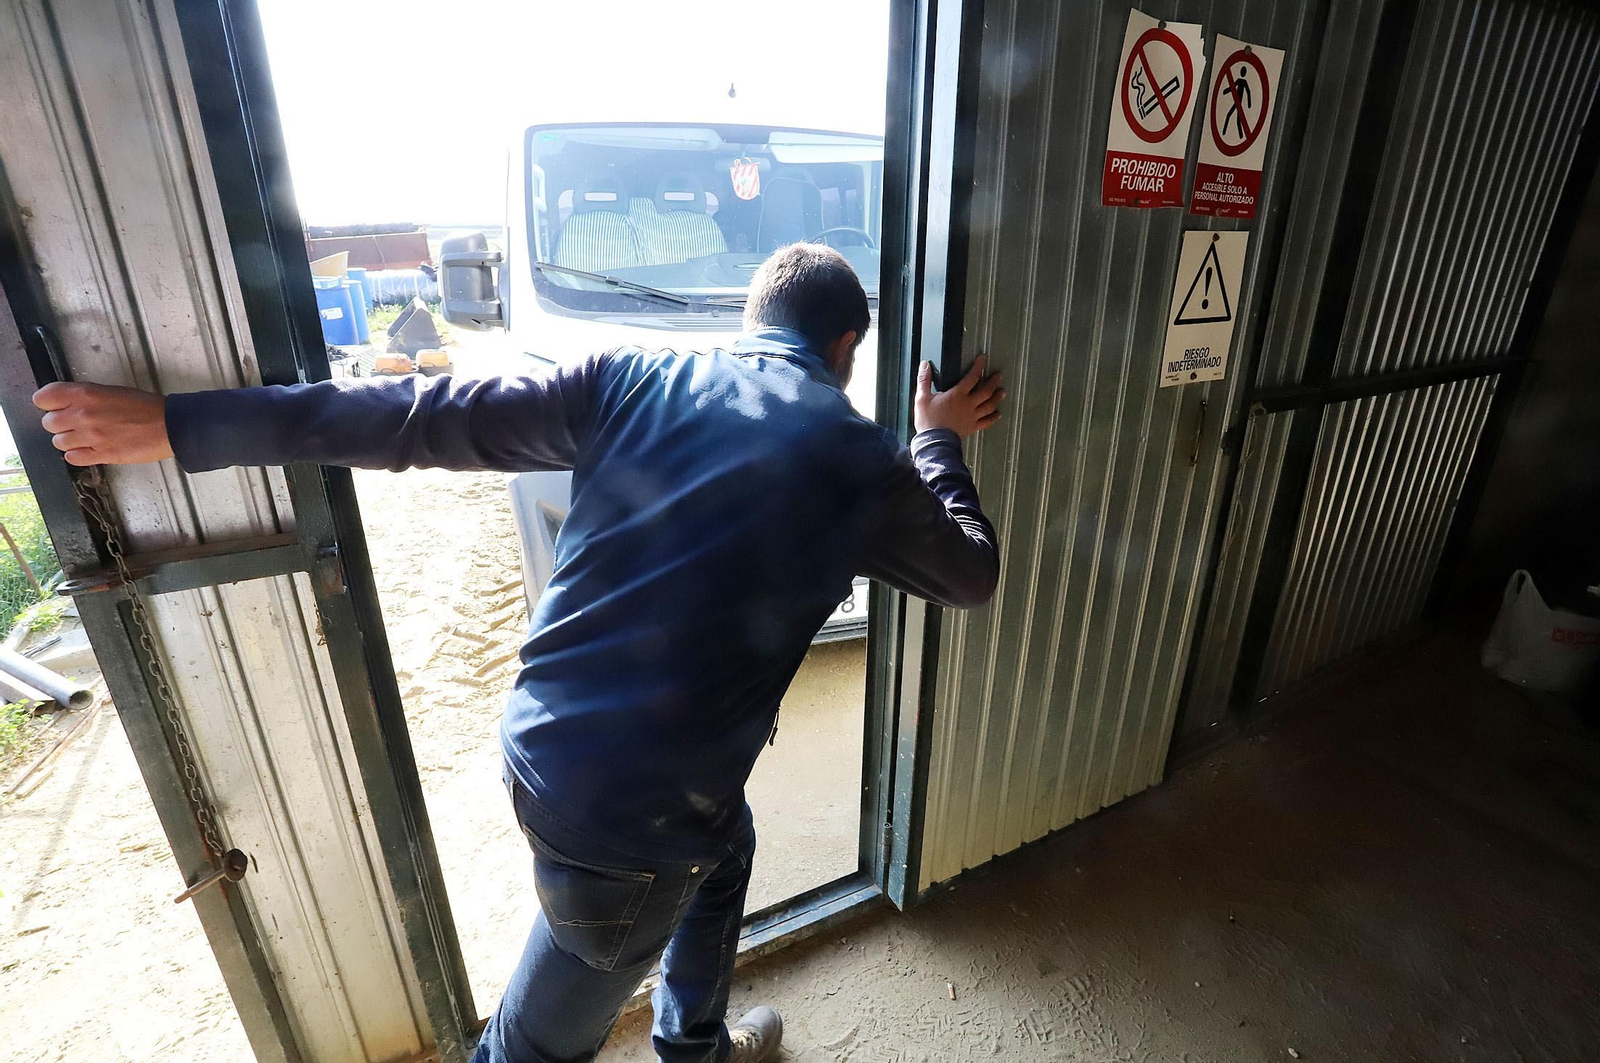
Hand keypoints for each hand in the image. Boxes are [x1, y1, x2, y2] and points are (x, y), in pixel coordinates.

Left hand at [32, 382, 172, 465]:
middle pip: (48, 423)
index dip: (49, 402)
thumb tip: (65, 404)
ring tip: (85, 437)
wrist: (170, 425)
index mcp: (85, 394)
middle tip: (75, 423)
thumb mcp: (111, 391)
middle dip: (60, 423)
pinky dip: (78, 455)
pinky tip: (90, 449)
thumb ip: (85, 397)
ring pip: (58, 442)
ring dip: (69, 440)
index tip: (56, 405)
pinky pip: (72, 458)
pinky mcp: (101, 455)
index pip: (43, 398)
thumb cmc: (146, 407)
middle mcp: (83, 415)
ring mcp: (91, 437)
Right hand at [914, 355, 1004, 437]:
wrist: (934, 443)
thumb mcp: (922, 398)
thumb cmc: (928, 421)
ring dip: (997, 398)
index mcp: (957, 395)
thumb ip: (924, 380)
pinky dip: (993, 418)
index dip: (978, 366)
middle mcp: (968, 404)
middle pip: (986, 391)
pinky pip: (986, 422)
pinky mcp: (972, 427)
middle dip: (993, 382)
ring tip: (1002, 392)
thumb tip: (924, 365)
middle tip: (999, 376)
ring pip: (989, 405)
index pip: (972, 377)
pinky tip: (997, 414)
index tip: (982, 359)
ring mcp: (972, 417)